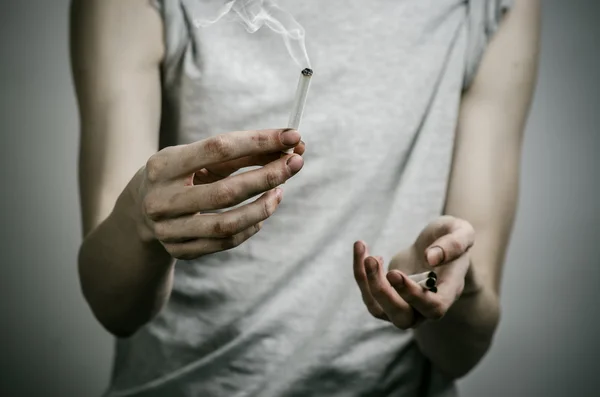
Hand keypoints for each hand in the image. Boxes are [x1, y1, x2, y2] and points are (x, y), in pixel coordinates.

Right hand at [129, 128, 304, 259]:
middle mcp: (162, 199)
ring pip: (228, 224)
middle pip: (226, 191)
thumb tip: (288, 147)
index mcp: (163, 165)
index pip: (218, 149)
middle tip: (296, 163)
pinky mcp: (179, 250)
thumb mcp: (197, 158)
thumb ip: (239, 153)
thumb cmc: (179, 176)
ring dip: (263, 207)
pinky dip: (250, 227)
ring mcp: (168, 230)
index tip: (291, 136)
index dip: (259, 141)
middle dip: (268, 176)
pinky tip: (262, 214)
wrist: (138, 212)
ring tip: (281, 191)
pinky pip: (225, 243)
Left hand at [353, 216, 474, 328]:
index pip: (433, 307)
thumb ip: (454, 243)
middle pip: (402, 318)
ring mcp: (405, 306)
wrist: (439, 246)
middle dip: (382, 292)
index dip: (413, 295)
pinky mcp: (387, 299)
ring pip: (380, 309)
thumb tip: (431, 258)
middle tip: (372, 261)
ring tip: (364, 251)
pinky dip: (360, 273)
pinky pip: (369, 295)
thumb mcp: (461, 231)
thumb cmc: (453, 237)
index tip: (394, 272)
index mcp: (449, 293)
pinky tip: (362, 248)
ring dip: (366, 282)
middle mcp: (426, 307)